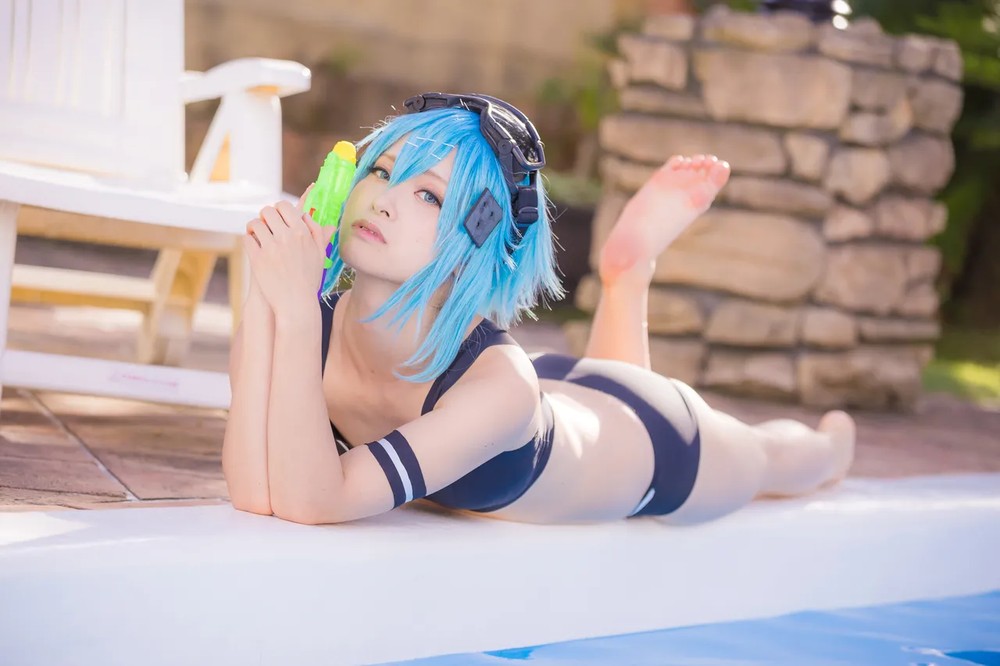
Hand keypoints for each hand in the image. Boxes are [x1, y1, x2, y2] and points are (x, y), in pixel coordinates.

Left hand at [243, 187, 327, 315]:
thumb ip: (318, 233)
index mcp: (302, 232)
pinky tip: (253, 245)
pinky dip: (249, 239)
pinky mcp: (257, 258)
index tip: (277, 216)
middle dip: (264, 216)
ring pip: (255, 223)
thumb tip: (309, 216)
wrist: (295, 303)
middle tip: (265, 224)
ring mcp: (270, 247)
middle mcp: (286, 236)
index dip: (278, 209)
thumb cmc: (309, 279)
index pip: (284, 206)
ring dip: (254, 226)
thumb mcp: (320, 255)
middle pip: (267, 211)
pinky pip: (248, 238)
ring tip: (256, 233)